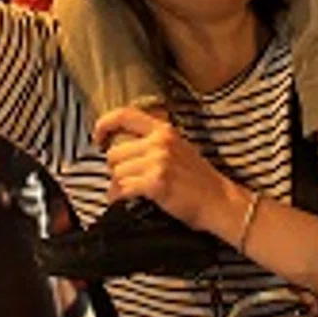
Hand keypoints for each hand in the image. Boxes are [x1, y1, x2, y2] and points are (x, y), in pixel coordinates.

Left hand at [95, 105, 239, 236]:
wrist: (219, 201)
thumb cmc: (200, 180)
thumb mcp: (180, 147)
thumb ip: (155, 141)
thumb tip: (125, 146)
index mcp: (164, 130)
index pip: (124, 115)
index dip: (104, 125)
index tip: (97, 137)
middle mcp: (160, 143)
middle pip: (114, 152)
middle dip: (114, 168)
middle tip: (123, 178)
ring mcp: (158, 163)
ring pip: (116, 172)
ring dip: (117, 185)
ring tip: (127, 191)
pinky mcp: (156, 184)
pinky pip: (122, 188)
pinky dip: (119, 197)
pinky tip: (125, 200)